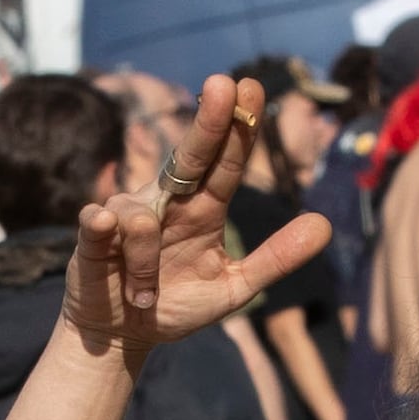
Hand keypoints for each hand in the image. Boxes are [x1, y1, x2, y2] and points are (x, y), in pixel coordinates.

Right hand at [63, 70, 330, 370]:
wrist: (123, 334)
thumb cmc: (177, 305)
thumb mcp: (235, 287)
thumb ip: (276, 258)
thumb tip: (325, 224)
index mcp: (204, 209)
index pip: (226, 162)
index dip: (238, 128)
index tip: (252, 87)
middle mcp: (168, 202)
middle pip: (190, 154)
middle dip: (207, 121)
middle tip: (224, 84)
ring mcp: (128, 214)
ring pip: (142, 219)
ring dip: (146, 260)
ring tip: (145, 295)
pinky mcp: (92, 235)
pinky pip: (100, 220)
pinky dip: (105, 228)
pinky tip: (107, 230)